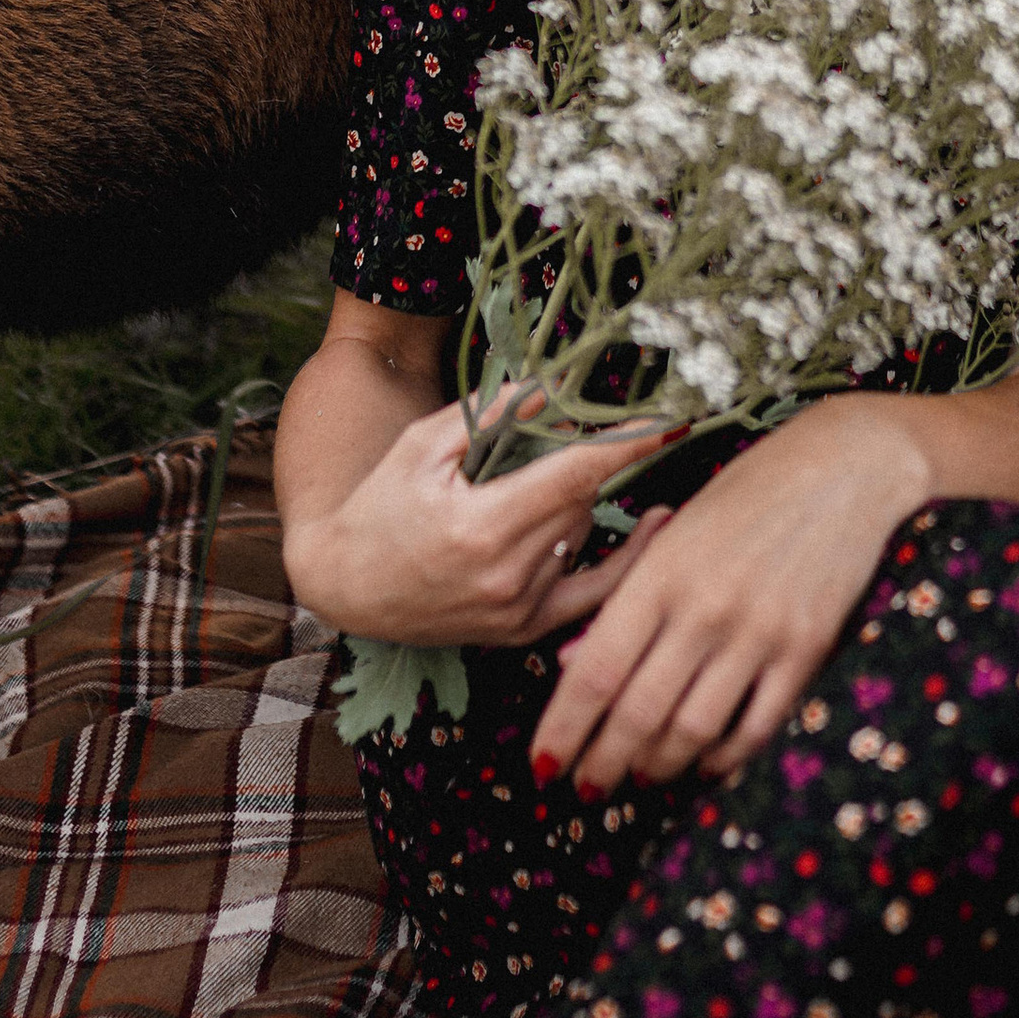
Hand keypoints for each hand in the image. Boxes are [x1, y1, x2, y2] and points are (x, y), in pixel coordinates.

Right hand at [281, 393, 674, 655]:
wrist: (346, 587)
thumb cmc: (378, 506)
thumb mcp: (423, 447)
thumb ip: (491, 414)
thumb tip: (554, 385)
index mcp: (481, 526)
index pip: (575, 475)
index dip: (626, 446)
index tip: (672, 421)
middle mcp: (506, 575)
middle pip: (581, 500)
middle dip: (577, 463)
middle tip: (546, 445)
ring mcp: (517, 610)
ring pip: (581, 534)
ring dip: (571, 505)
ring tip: (518, 496)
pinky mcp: (522, 631)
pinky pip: (593, 594)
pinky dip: (627, 562)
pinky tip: (656, 526)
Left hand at [530, 395, 931, 796]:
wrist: (845, 464)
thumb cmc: (748, 490)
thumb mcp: (673, 530)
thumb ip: (623, 599)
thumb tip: (571, 668)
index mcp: (660, 573)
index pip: (594, 671)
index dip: (563, 729)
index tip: (542, 764)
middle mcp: (704, 608)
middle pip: (637, 714)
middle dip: (603, 763)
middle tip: (587, 787)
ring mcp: (758, 632)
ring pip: (692, 731)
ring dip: (658, 767)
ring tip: (642, 775)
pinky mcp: (807, 648)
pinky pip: (756, 726)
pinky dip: (723, 757)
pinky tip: (705, 762)